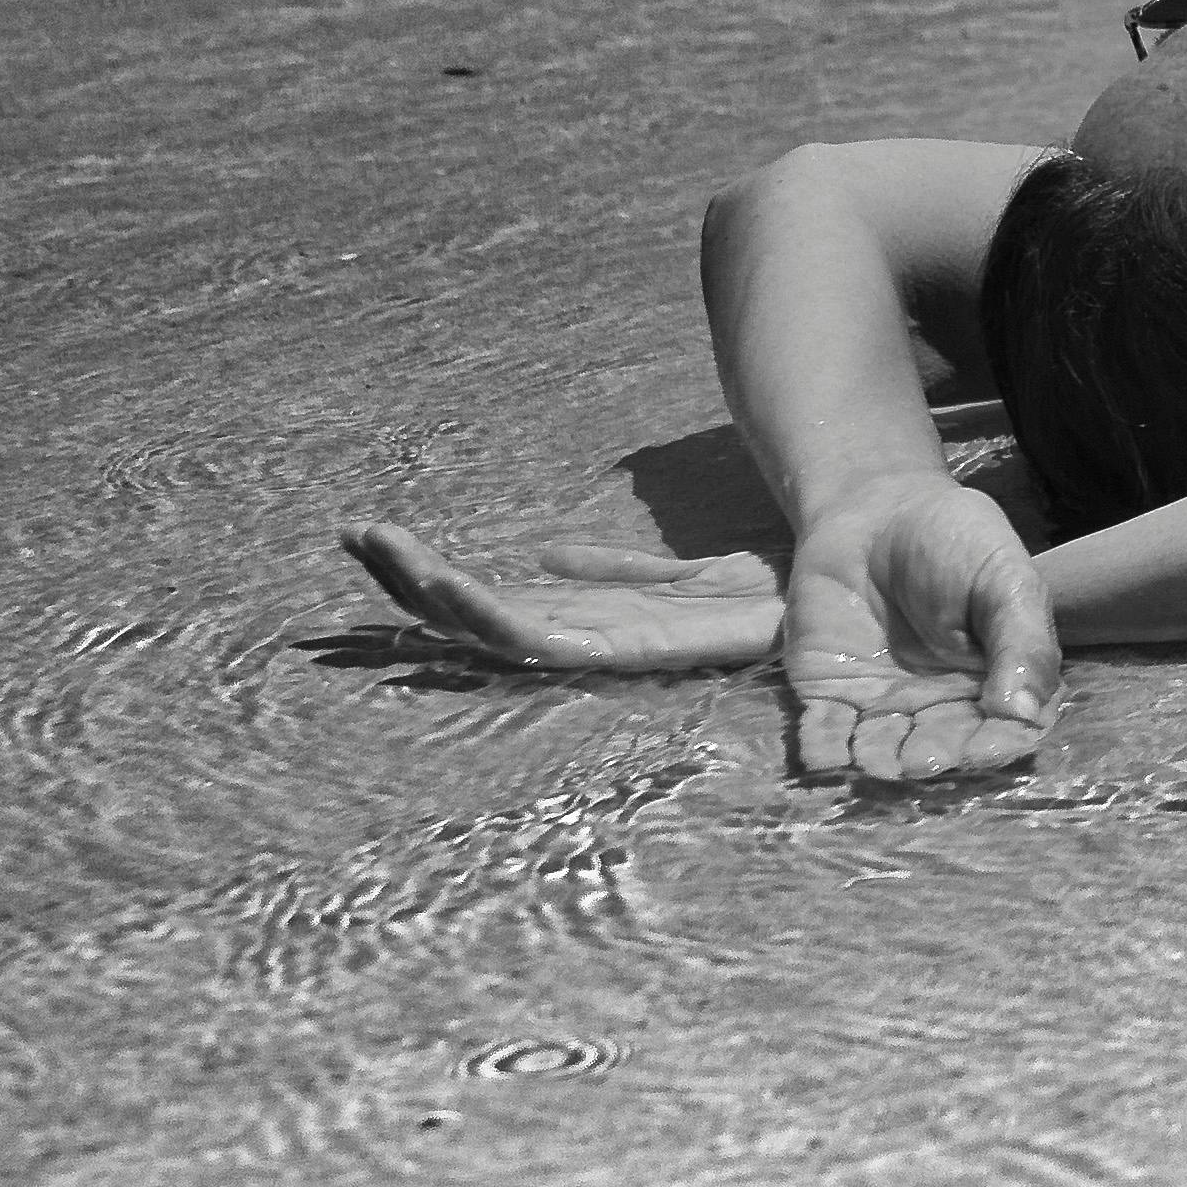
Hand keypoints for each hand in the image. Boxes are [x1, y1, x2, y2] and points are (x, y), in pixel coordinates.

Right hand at [346, 521, 780, 676]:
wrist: (833, 587)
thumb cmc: (764, 593)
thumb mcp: (679, 573)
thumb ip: (614, 570)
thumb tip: (545, 555)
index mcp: (589, 622)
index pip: (489, 603)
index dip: (428, 580)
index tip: (368, 537)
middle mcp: (589, 639)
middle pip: (477, 617)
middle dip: (410, 583)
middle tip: (354, 538)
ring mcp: (606, 646)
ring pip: (498, 628)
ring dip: (438, 594)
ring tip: (386, 550)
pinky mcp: (637, 649)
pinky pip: (553, 639)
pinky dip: (498, 617)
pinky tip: (453, 589)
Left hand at [778, 479, 1062, 784]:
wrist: (876, 509)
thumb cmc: (955, 540)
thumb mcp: (1005, 578)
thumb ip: (1023, 641)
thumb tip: (1023, 712)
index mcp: (997, 681)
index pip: (1007, 728)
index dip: (998, 746)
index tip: (984, 749)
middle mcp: (942, 705)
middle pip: (944, 746)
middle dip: (934, 757)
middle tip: (922, 759)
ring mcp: (885, 704)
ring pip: (885, 748)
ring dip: (880, 760)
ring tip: (877, 759)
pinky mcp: (831, 696)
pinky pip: (826, 732)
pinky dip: (824, 749)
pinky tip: (825, 755)